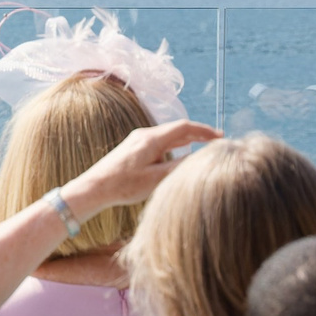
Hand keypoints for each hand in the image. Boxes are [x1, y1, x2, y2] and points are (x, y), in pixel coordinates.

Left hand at [63, 120, 222, 217]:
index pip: (184, 128)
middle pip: (177, 129)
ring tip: (205, 145)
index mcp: (151, 139)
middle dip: (198, 134)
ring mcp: (138, 140)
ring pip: (169, 136)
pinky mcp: (133, 147)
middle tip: (217, 140)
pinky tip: (182, 153)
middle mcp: (144, 135)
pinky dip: (175, 145)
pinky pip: (160, 142)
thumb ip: (178, 167)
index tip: (220, 136)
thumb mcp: (155, 179)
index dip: (204, 131)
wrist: (94, 187)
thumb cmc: (123, 186)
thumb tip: (199, 158)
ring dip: (187, 139)